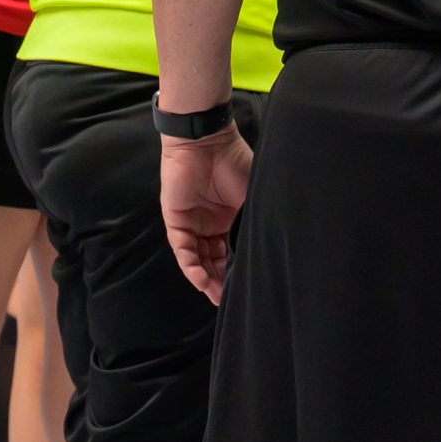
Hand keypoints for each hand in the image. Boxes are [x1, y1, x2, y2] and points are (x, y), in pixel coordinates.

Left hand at [160, 125, 253, 300]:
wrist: (208, 142)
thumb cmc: (235, 164)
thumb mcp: (251, 199)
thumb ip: (251, 224)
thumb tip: (265, 252)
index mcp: (229, 218)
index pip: (230, 251)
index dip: (235, 270)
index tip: (245, 289)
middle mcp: (210, 224)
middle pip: (213, 260)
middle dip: (219, 281)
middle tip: (228, 300)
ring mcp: (192, 223)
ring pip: (197, 259)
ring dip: (205, 278)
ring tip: (216, 295)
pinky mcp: (175, 220)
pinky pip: (182, 249)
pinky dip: (191, 266)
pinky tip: (201, 280)